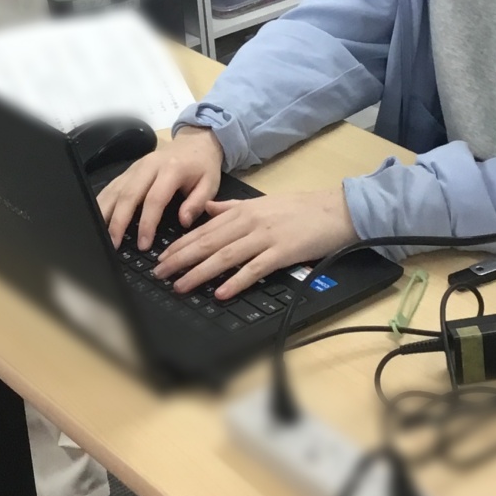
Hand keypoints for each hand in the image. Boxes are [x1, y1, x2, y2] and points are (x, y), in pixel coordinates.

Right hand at [97, 126, 223, 253]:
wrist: (195, 141)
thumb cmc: (203, 166)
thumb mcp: (210, 183)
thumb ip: (197, 203)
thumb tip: (183, 222)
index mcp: (171, 170)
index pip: (154, 199)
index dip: (147, 223)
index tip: (143, 244)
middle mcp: (149, 166)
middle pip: (128, 194)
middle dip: (118, 221)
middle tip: (113, 244)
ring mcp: (135, 167)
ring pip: (115, 190)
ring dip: (105, 212)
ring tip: (99, 235)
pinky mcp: (128, 170)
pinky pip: (111, 186)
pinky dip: (101, 202)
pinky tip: (96, 217)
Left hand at [155, 188, 356, 299]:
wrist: (335, 210)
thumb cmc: (299, 209)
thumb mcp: (261, 203)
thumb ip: (231, 208)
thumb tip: (205, 209)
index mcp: (242, 211)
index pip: (204, 229)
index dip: (180, 245)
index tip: (162, 258)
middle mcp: (249, 223)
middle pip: (208, 243)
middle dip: (181, 259)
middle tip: (160, 274)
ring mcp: (265, 237)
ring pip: (225, 256)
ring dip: (200, 272)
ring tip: (181, 285)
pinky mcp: (282, 252)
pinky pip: (254, 268)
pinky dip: (236, 281)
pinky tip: (221, 292)